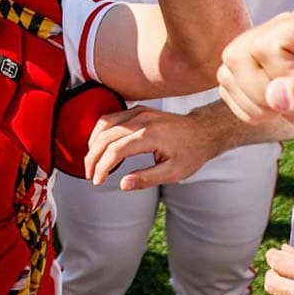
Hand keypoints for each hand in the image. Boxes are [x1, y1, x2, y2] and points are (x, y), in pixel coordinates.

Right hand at [83, 105, 219, 188]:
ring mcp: (139, 111)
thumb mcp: (174, 173)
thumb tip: (123, 185)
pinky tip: (99, 146)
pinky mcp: (138, 109)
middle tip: (90, 175)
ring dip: (93, 143)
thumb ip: (147, 179)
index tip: (97, 181)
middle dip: (93, 158)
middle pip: (105, 137)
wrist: (203, 131)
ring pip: (104, 123)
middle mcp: (141, 119)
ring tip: (92, 162)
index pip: (115, 150)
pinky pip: (111, 117)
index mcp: (150, 135)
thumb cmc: (191, 152)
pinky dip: (101, 132)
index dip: (102, 167)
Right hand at [216, 7, 293, 165]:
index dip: (281, 75)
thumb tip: (274, 95)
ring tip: (289, 110)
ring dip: (252, 102)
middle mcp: (285, 32)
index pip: (266, 44)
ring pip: (228, 72)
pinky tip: (279, 113)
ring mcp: (270, 54)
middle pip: (237, 54)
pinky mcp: (262, 76)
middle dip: (260, 90)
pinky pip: (229, 89)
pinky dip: (247, 110)